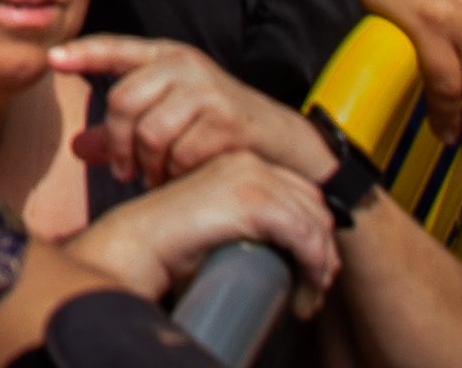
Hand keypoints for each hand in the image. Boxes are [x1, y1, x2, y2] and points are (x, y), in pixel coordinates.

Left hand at [54, 36, 327, 190]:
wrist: (284, 145)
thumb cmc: (219, 130)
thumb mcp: (170, 120)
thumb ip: (123, 131)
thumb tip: (76, 149)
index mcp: (168, 57)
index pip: (116, 48)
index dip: (83, 53)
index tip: (53, 60)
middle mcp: (185, 65)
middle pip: (121, 102)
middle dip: (116, 144)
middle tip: (124, 170)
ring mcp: (206, 90)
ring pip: (148, 133)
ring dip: (148, 165)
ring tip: (157, 175)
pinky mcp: (225, 121)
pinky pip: (178, 154)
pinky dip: (176, 174)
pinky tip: (185, 176)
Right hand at [57, 148, 342, 315]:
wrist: (139, 242)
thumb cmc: (167, 243)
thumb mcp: (214, 224)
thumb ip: (239, 223)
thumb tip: (275, 252)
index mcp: (239, 164)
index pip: (298, 192)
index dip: (312, 231)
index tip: (309, 268)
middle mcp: (249, 164)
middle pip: (314, 204)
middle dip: (322, 250)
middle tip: (313, 288)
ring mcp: (251, 178)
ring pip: (315, 222)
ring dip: (320, 266)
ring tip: (309, 296)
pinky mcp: (252, 201)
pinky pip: (304, 236)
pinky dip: (312, 268)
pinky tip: (305, 293)